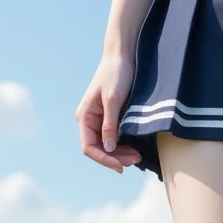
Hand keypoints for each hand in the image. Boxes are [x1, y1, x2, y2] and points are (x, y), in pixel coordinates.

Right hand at [75, 51, 144, 172]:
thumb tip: (107, 148)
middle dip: (115, 158)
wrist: (122, 55)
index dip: (104, 159)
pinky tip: (134, 147)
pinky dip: (123, 144)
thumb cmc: (116, 74)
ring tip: (137, 156)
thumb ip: (110, 124)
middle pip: (98, 148)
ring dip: (120, 153)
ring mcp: (99, 118)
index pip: (89, 147)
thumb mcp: (114, 99)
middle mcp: (89, 120)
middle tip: (136, 160)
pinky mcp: (110, 115)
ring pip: (106, 144)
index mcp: (84, 116)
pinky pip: (113, 136)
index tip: (121, 166)